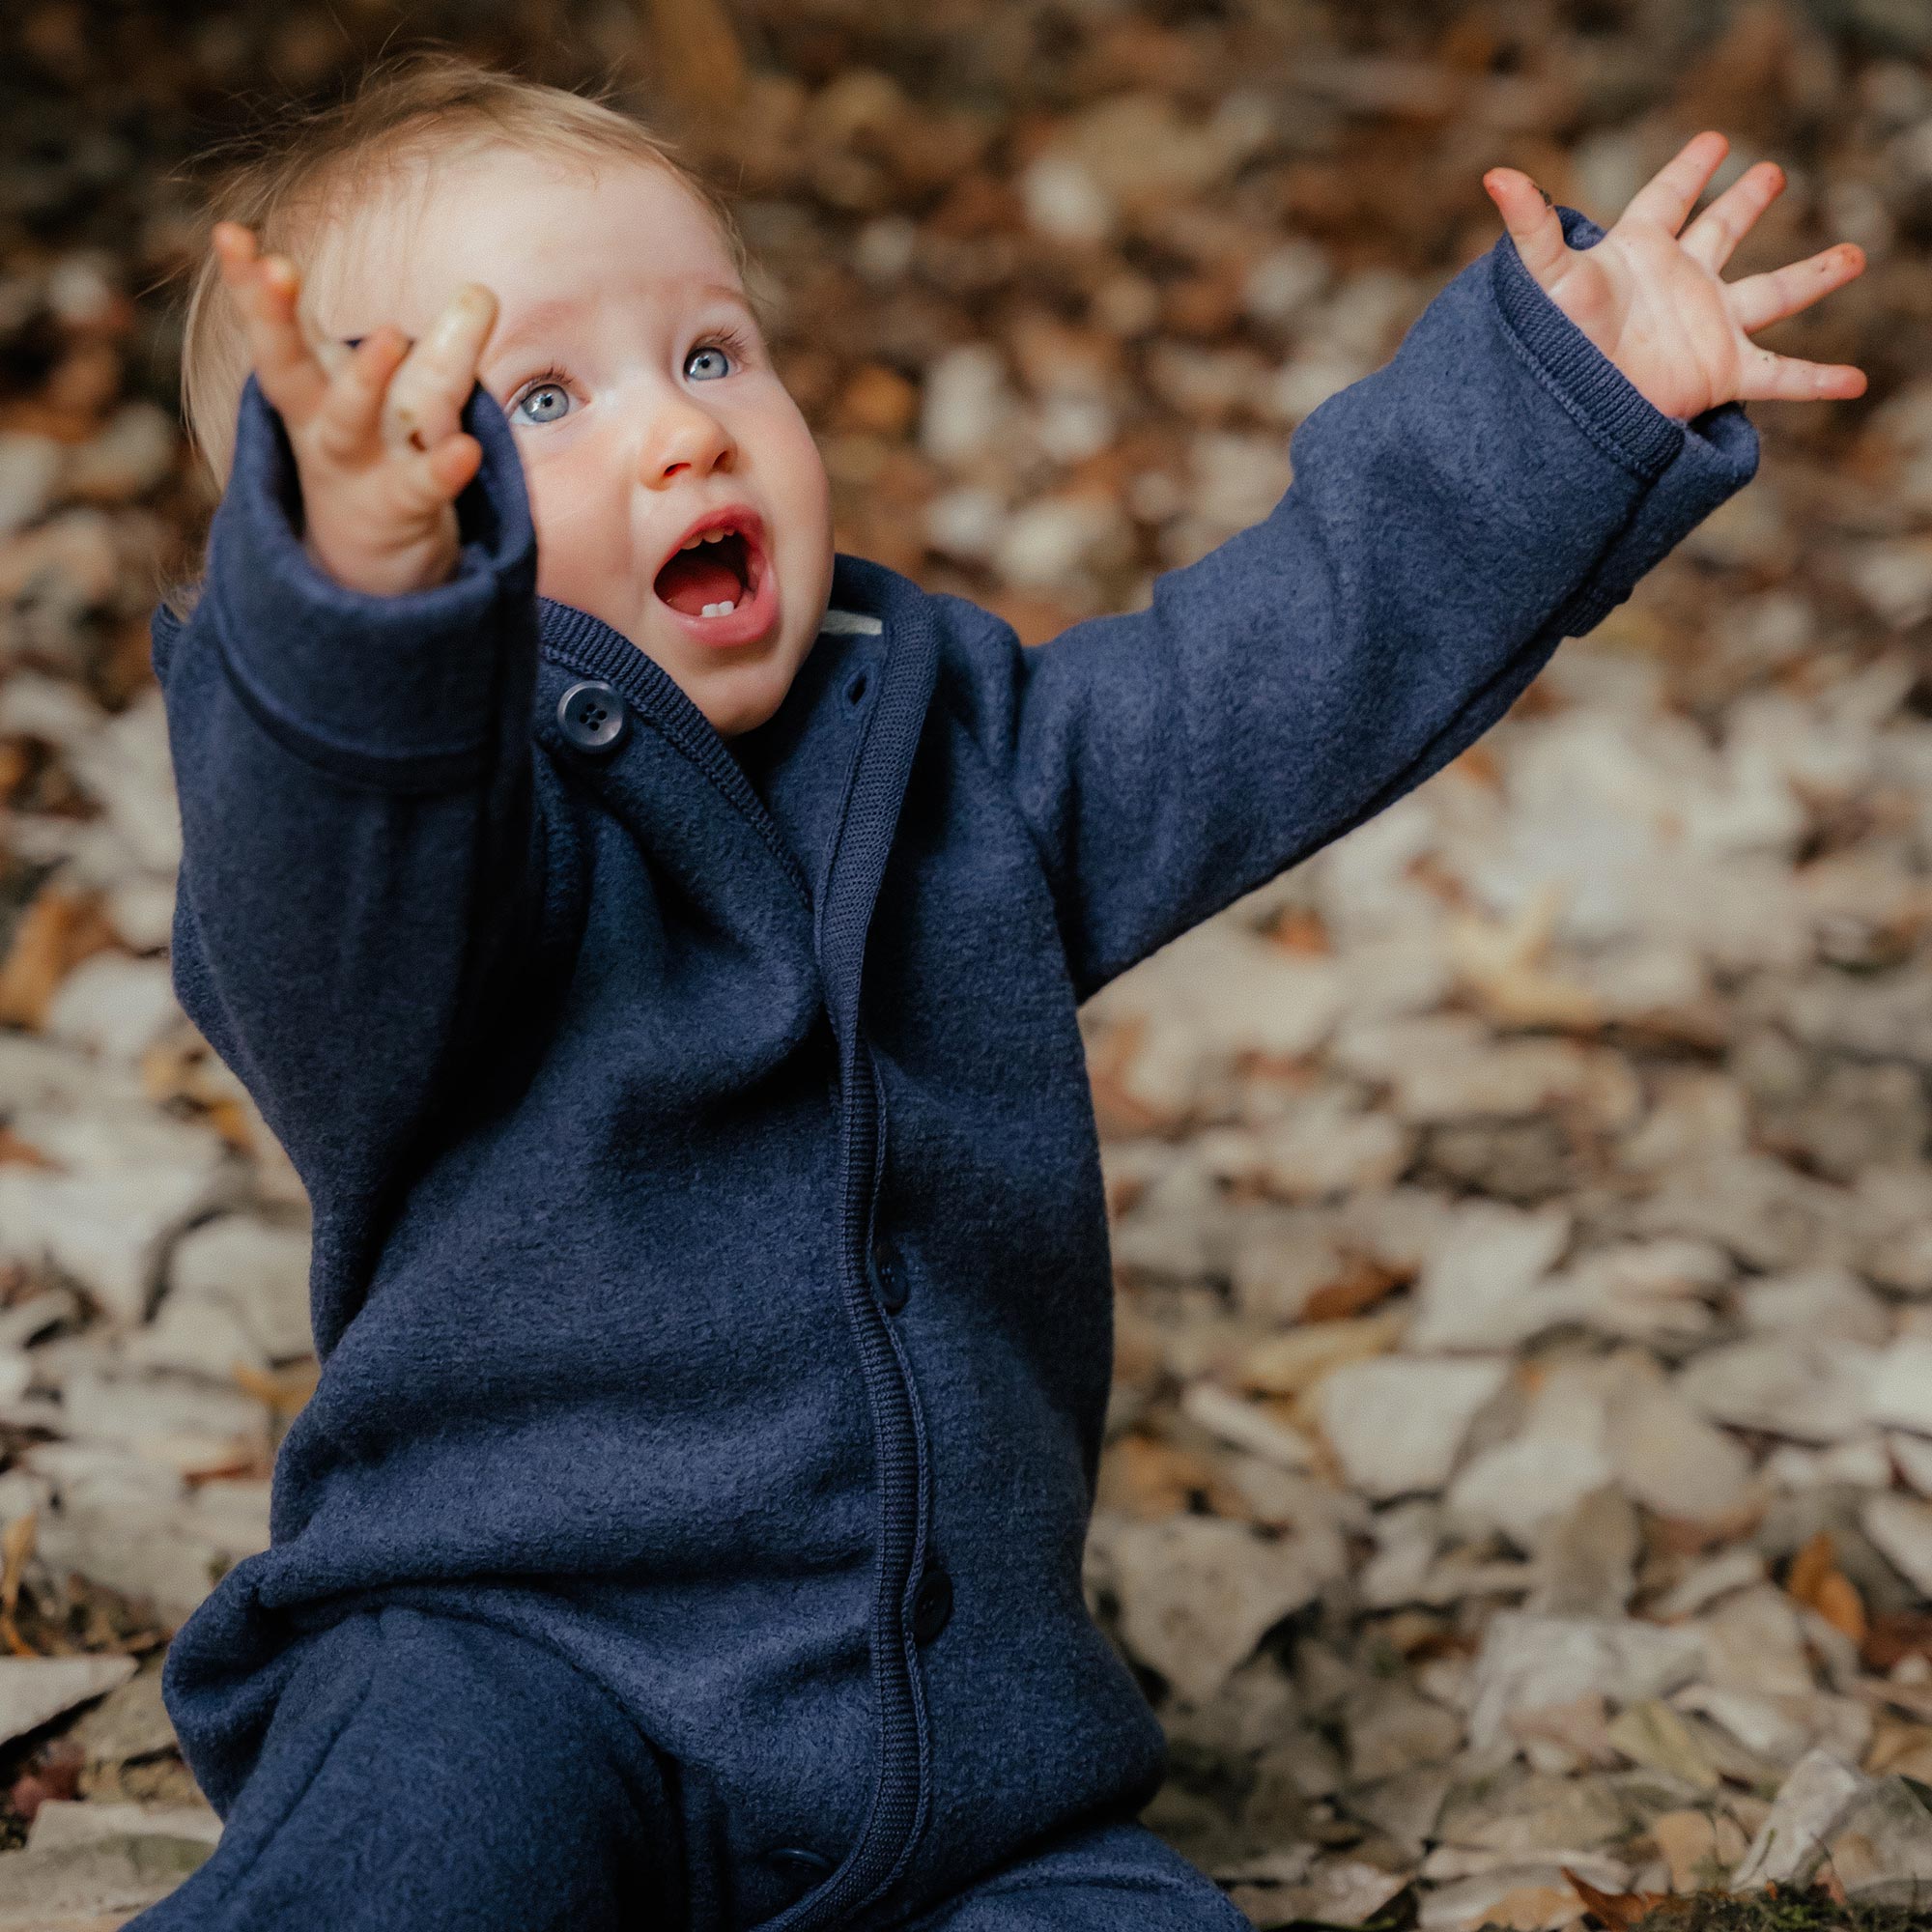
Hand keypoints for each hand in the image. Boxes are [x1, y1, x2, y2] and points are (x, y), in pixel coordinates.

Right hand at [211, 222, 498, 596]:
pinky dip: (441, 468)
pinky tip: (464, 448)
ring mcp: (358, 471)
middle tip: (274, 266)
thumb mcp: (414, 404)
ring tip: (387, 333)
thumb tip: (482, 292)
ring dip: (362, 380)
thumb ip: (445, 349)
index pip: (280, 332)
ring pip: (347, 423)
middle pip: (287, 369)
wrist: (377, 575)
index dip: (253, 286)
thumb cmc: (387, 469)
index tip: (229, 233)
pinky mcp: (400, 512)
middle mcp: (323, 427)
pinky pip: (419, 487)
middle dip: (274, 318)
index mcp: (316, 391)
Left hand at [1482, 131, 1867, 421]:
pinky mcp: (1721, 373)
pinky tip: (1854, 382)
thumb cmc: (1553, 346)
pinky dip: (1818, 381)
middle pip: (1723, 234)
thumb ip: (1531, 228)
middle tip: (1771, 173)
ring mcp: (1706, 328)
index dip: (1688, 171)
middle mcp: (1680, 285)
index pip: (1668, 199)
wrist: (1566, 415)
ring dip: (1815, 276)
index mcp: (1640, 254)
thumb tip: (1496, 176)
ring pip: (1774, 294)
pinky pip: (1781, 376)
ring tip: (1854, 256)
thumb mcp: (1547, 280)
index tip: (1713, 143)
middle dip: (1746, 204)